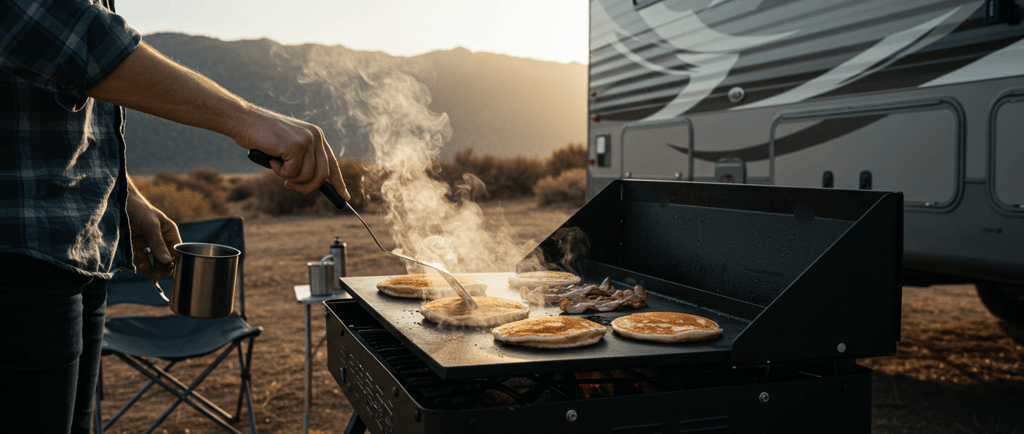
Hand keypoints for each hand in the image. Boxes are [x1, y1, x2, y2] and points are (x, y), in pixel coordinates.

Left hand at [126, 181, 181, 278]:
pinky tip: (138, 263)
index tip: (165, 268)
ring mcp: (148, 246)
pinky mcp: (135, 249)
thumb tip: (167, 262)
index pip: (177, 252)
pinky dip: (140, 266)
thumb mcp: (150, 225)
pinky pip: (141, 263)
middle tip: (155, 273)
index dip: (173, 262)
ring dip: (150, 268)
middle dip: (161, 268)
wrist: (117, 203)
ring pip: (153, 264)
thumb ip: (158, 243)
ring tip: (145, 267)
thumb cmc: (138, 208)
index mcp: (169, 234)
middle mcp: (160, 241)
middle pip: (165, 261)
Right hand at [235, 106, 349, 198]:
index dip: (338, 182)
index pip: (332, 163)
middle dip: (307, 187)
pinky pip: (292, 173)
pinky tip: (271, 158)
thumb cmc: (262, 136)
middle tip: (290, 186)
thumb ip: (303, 161)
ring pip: (307, 176)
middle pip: (323, 175)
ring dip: (288, 177)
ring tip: (276, 164)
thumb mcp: (288, 147)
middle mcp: (316, 137)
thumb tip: (314, 184)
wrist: (244, 120)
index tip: (345, 197)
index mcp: (317, 136)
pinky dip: (279, 172)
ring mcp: (307, 140)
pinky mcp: (296, 146)